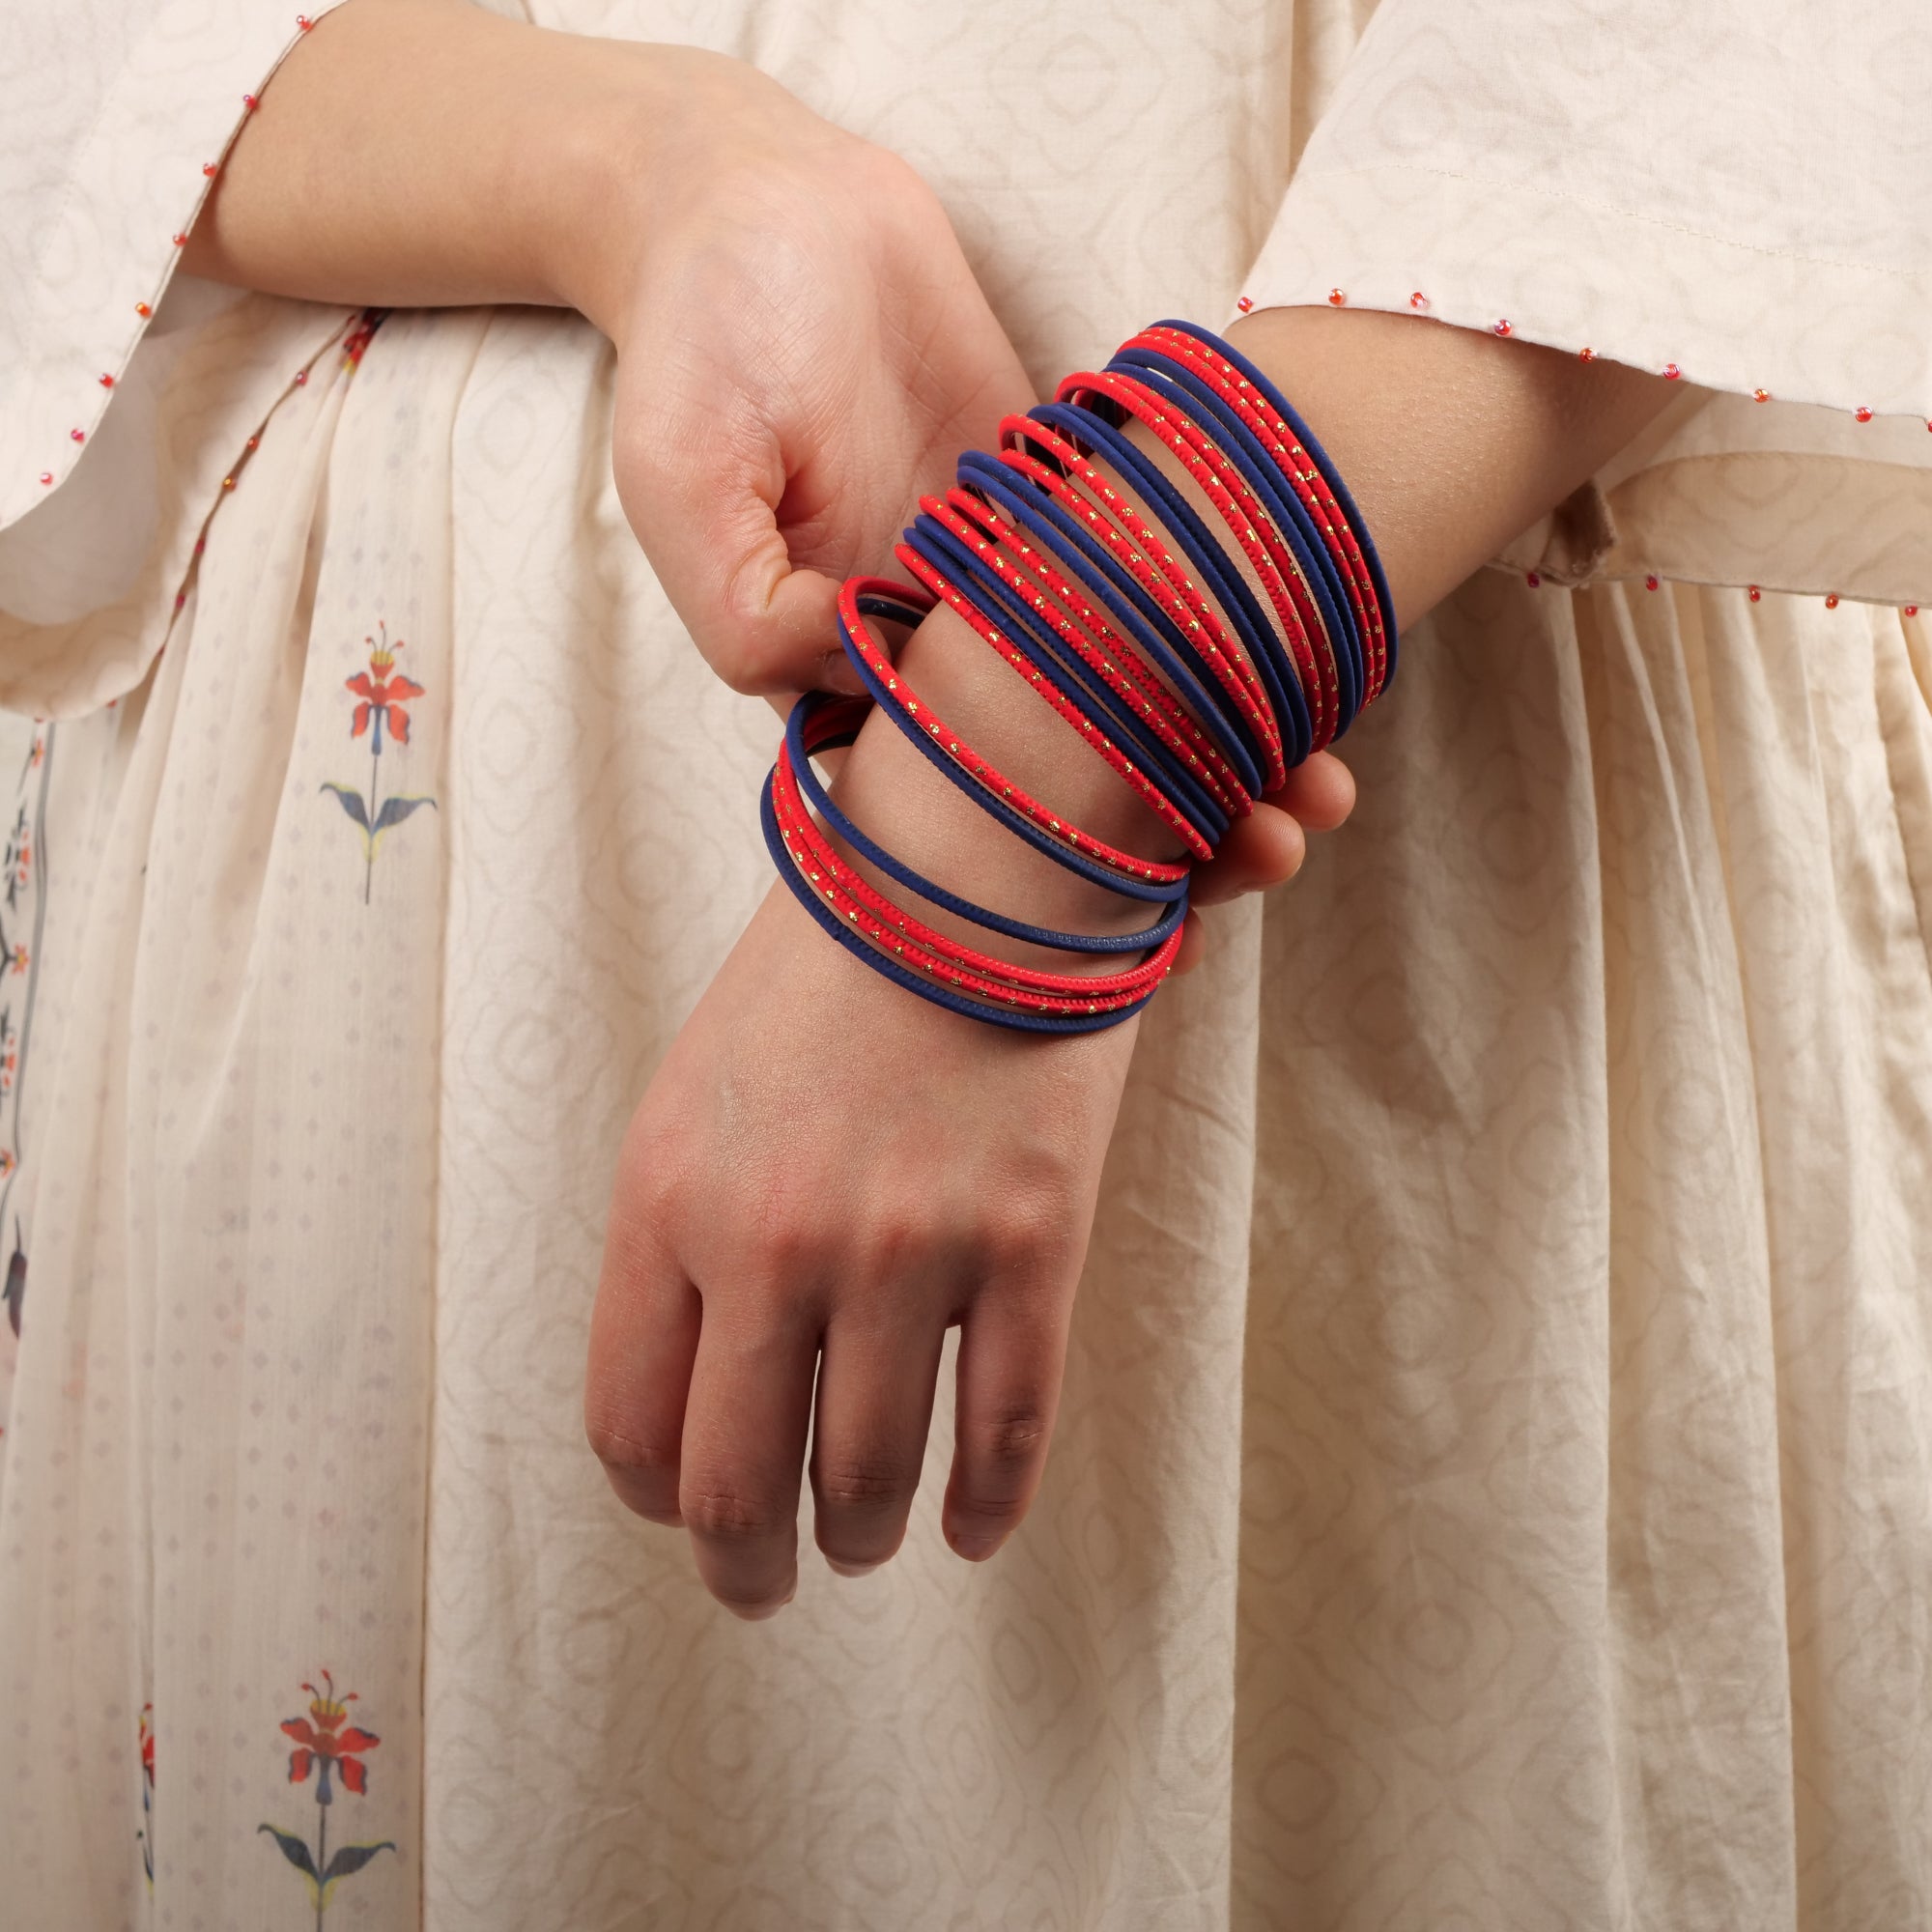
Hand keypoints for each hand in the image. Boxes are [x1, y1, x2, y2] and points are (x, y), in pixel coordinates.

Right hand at [185, 4, 1033, 702]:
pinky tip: (1107, 506)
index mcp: (801, 639)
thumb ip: (742, 607)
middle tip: (1024, 627)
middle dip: (1016, 694)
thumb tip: (858, 654)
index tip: (930, 659)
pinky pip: (1089, 540)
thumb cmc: (702, 339)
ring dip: (1073, 621)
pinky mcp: (1025, 482)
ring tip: (1069, 567)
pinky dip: (1116, 537)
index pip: (879, 742)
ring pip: (1046, 639)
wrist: (769, 201)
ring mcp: (967, 551)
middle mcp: (891, 609)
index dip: (917, 728)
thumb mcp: (679, 482)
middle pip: (976, 709)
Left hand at [585, 883, 1133, 1615]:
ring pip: (867, 1478)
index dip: (654, 1497)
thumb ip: (675, 1239)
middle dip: (743, 1567)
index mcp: (666, 1197)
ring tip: (860, 1540)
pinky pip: (1006, 1433)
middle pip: (734, 1486)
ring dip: (856, 1537)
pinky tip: (972, 1529)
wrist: (976, 868)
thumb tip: (692, 1396)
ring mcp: (908, 1249)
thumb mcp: (696, 1090)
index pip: (627, 1423)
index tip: (683, 1509)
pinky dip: (986, 1508)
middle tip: (762, 1585)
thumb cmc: (826, 976)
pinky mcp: (1030, 1246)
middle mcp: (773, 1240)